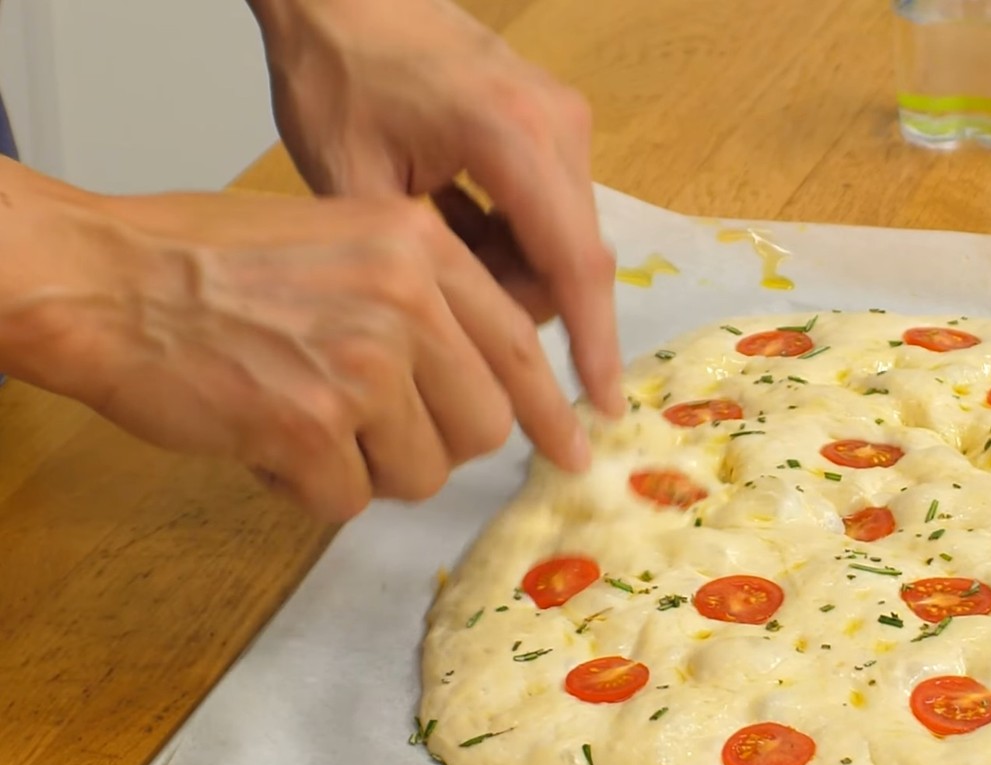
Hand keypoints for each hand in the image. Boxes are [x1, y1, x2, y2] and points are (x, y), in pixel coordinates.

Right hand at [0, 163, 575, 521]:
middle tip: (370, 428)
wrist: (108, 280)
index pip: (520, 349)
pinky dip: (307, 488)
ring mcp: (362, 365)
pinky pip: (347, 501)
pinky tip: (265, 441)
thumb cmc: (217, 264)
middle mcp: (407, 301)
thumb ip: (425, 302)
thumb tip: (489, 387)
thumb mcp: (346, 242)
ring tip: (302, 419)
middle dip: (433, 445)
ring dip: (366, 468)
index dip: (552, 413)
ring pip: (420, 475)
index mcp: (423, 249)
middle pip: (482, 429)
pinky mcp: (311, 426)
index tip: (575, 455)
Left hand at [249, 0, 623, 428]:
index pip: (572, 266)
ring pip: (560, 240)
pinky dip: (508, 236)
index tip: (600, 410)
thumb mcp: (358, 188)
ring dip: (509, 268)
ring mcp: (563, 122)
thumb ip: (425, 273)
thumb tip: (472, 348)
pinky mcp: (555, 123)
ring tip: (435, 243)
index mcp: (516, 139)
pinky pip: (549, 211)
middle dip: (519, 299)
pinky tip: (452, 219)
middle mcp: (560, 128)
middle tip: (443, 299)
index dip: (590, 346)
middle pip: (570, 259)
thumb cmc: (336, 75)